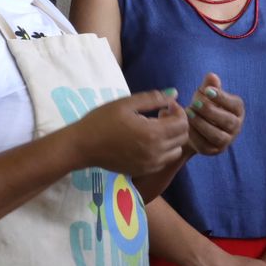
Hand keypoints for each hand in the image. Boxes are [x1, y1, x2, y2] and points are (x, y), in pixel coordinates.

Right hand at [73, 90, 188, 176]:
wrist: (82, 146)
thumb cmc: (102, 121)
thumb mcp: (126, 103)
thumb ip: (153, 98)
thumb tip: (174, 94)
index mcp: (152, 133)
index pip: (182, 123)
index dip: (178, 110)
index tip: (165, 105)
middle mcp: (155, 152)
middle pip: (183, 138)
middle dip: (177, 123)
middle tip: (162, 114)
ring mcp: (150, 164)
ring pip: (176, 151)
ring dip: (173, 138)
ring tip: (156, 128)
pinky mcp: (143, 170)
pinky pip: (164, 161)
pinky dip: (164, 150)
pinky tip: (149, 140)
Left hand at [185, 73, 243, 155]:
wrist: (193, 126)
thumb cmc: (202, 106)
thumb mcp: (205, 94)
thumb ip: (209, 85)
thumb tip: (211, 76)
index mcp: (237, 110)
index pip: (234, 104)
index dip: (222, 97)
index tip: (206, 90)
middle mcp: (236, 126)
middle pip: (228, 121)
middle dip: (210, 111)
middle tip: (194, 102)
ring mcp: (226, 140)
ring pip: (217, 135)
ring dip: (202, 124)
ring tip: (188, 113)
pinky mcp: (214, 150)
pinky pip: (206, 145)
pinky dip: (195, 136)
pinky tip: (185, 126)